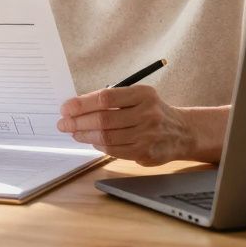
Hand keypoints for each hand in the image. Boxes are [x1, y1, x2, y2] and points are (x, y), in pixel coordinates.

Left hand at [57, 86, 196, 165]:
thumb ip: (112, 99)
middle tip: (63, 123)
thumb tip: (77, 105)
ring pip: (107, 137)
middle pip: (104, 119)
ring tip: (74, 132)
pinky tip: (91, 141)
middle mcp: (147, 113)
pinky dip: (99, 145)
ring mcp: (148, 134)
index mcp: (143, 94)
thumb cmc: (151, 111)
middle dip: (78, 122)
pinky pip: (115, 150)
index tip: (66, 108)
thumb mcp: (138, 97)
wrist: (182, 132)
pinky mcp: (146, 152)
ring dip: (85, 135)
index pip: (106, 97)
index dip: (82, 103)